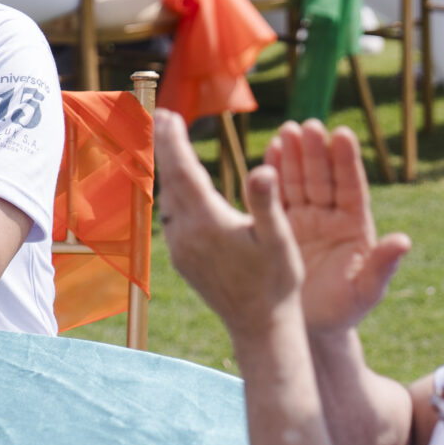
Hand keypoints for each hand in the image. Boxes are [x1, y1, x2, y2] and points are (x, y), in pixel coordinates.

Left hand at [153, 108, 305, 347]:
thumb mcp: (280, 240)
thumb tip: (262, 168)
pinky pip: (172, 218)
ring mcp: (180, 250)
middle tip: (163, 117)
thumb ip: (267, 202)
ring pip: (168, 200)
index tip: (168, 115)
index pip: (184, 172)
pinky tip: (181, 187)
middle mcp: (187, 235)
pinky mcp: (182, 260)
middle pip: (170, 181)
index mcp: (209, 224)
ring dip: (169, 171)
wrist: (260, 328)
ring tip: (171, 145)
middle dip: (167, 148)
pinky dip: (174, 194)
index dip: (175, 141)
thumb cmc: (277, 283)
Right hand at [263, 119, 410, 331]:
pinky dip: (272, 175)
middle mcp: (329, 218)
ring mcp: (304, 220)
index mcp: (354, 227)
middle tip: (307, 125)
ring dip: (293, 156)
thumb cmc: (345, 311)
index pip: (351, 188)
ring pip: (299, 182)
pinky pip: (276, 196)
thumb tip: (403, 241)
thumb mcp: (366, 291)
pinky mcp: (279, 226)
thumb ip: (383, 265)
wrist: (310, 329)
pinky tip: (267, 153)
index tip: (342, 134)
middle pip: (322, 178)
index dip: (347, 162)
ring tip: (286, 130)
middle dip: (315, 151)